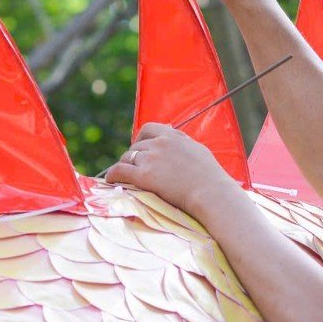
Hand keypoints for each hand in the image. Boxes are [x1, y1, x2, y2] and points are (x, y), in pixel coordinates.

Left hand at [104, 122, 239, 217]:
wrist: (211, 192)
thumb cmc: (210, 175)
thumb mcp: (197, 149)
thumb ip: (181, 142)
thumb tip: (172, 135)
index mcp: (172, 136)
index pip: (147, 129)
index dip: (140, 138)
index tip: (139, 147)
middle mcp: (159, 144)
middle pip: (136, 147)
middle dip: (133, 157)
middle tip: (134, 168)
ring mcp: (150, 159)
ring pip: (127, 158)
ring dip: (124, 166)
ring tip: (122, 176)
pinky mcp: (144, 176)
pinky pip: (120, 171)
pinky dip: (113, 175)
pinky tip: (111, 180)